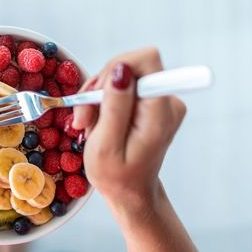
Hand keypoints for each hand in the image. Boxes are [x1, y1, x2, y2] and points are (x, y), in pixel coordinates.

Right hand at [73, 47, 186, 216]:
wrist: (131, 192)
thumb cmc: (116, 176)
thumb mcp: (105, 145)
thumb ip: (114, 106)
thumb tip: (122, 69)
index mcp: (160, 112)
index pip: (146, 59)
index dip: (114, 69)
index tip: (95, 97)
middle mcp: (168, 100)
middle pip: (130, 66)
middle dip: (100, 87)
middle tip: (83, 118)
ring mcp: (161, 101)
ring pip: (123, 75)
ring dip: (98, 96)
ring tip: (89, 124)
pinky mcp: (152, 102)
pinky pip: (124, 86)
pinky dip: (105, 100)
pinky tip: (98, 122)